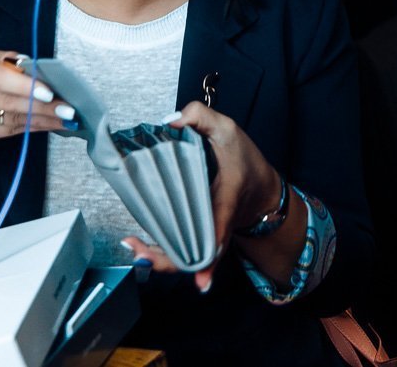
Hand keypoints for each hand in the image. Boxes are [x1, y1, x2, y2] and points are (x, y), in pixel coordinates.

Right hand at [0, 46, 75, 146]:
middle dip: (42, 107)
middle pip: (8, 103)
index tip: (50, 93)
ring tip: (66, 119)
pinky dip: (31, 127)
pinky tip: (49, 124)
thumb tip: (44, 73)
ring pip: (11, 120)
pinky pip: (8, 131)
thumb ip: (12, 63)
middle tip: (69, 109)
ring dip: (42, 120)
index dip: (25, 87)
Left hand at [122, 102, 280, 291]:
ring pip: (184, 259)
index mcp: (226, 203)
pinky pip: (181, 253)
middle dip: (165, 260)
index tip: (199, 279)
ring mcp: (207, 237)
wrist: (263, 190)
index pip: (218, 232)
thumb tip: (170, 121)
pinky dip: (163, 255)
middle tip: (135, 248)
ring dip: (158, 260)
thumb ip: (200, 117)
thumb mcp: (228, 130)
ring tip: (133, 246)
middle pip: (193, 256)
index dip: (208, 257)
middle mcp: (217, 228)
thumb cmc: (246, 163)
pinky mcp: (199, 238)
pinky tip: (141, 248)